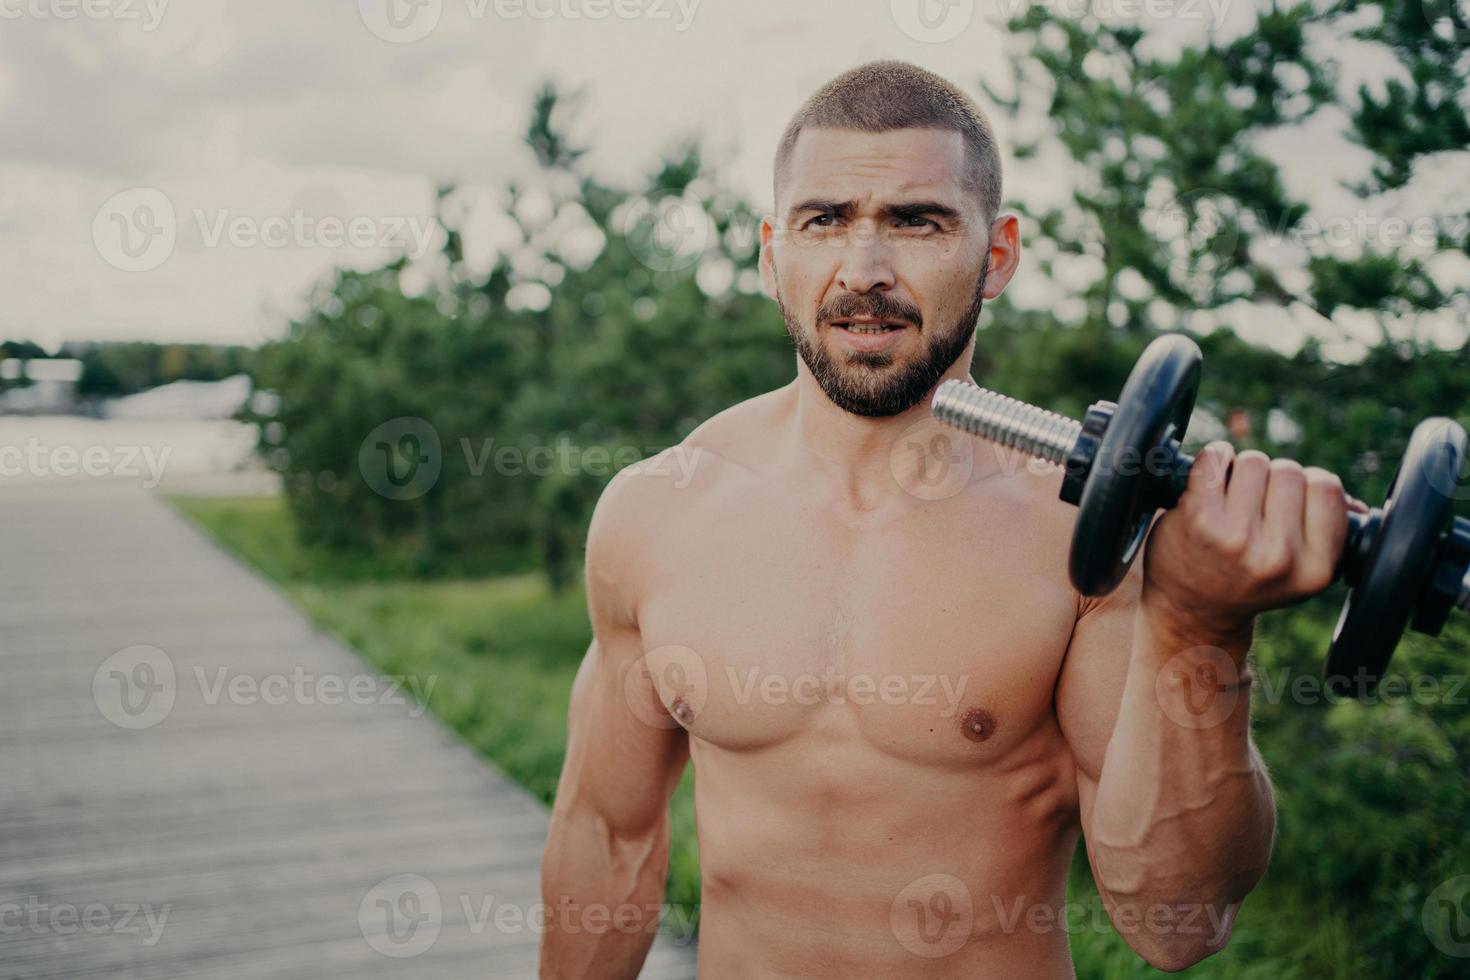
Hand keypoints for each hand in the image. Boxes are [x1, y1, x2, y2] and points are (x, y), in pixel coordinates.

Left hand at [1141, 442, 1363, 642]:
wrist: (1192, 610)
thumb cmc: (1247, 580)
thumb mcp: (1299, 572)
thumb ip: (1328, 536)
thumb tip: (1357, 507)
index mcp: (1315, 569)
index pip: (1327, 490)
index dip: (1308, 484)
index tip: (1289, 499)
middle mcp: (1279, 556)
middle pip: (1289, 471)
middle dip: (1272, 479)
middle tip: (1254, 505)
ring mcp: (1237, 538)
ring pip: (1254, 462)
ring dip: (1242, 470)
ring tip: (1231, 500)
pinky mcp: (1198, 519)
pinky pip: (1216, 459)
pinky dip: (1214, 458)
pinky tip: (1210, 479)